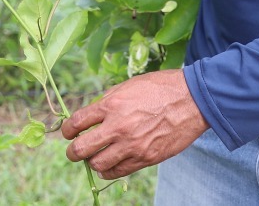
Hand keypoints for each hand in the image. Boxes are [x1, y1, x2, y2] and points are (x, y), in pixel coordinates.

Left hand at [61, 69, 208, 179]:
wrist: (192, 100)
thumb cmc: (161, 88)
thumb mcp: (130, 85)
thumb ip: (109, 100)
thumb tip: (93, 113)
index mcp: (111, 104)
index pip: (76, 122)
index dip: (66, 130)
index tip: (67, 133)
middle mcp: (118, 127)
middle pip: (80, 149)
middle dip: (72, 151)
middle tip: (73, 150)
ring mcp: (131, 145)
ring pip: (97, 164)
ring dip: (91, 162)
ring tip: (94, 157)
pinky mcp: (145, 158)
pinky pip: (117, 172)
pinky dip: (108, 170)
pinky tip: (108, 165)